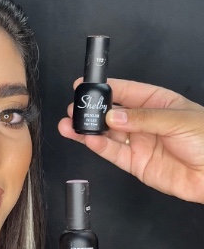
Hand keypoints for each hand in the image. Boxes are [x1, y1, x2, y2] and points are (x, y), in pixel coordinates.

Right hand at [59, 78, 203, 202]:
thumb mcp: (178, 120)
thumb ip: (143, 118)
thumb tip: (114, 116)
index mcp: (158, 103)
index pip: (126, 91)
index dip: (106, 87)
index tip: (85, 84)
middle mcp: (144, 122)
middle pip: (112, 114)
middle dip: (92, 111)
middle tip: (74, 109)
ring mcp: (138, 143)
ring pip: (107, 134)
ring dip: (88, 130)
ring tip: (70, 125)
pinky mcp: (135, 163)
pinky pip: (112, 153)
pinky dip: (98, 147)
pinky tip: (88, 140)